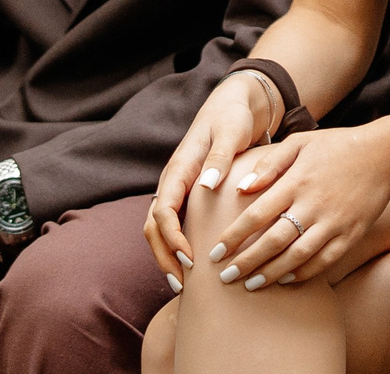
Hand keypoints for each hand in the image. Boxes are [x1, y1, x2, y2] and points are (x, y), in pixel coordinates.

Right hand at [145, 72, 283, 281]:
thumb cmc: (233, 116)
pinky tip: (193, 266)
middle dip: (164, 257)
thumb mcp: (231, 131)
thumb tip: (207, 186)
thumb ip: (220, 157)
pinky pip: (174, 226)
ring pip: (160, 230)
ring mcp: (178, 189)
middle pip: (154, 227)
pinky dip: (177, 247)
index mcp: (179, 168)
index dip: (172, 237)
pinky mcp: (188, 195)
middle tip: (181, 284)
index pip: (163, 210)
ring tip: (184, 284)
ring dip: (167, 256)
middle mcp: (173, 181)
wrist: (234, 104)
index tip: (188, 258)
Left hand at [192, 121, 389, 291]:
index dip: (234, 236)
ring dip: (271, 273)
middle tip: (225, 277)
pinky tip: (285, 279)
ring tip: (250, 284)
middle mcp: (313, 205)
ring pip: (297, 256)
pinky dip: (303, 274)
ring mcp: (333, 222)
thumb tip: (241, 188)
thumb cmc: (336, 146)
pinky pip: (324, 261)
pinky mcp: (350, 235)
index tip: (216, 253)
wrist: (383, 154)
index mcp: (297, 181)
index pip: (257, 214)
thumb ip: (269, 164)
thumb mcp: (300, 142)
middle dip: (246, 262)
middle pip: (273, 241)